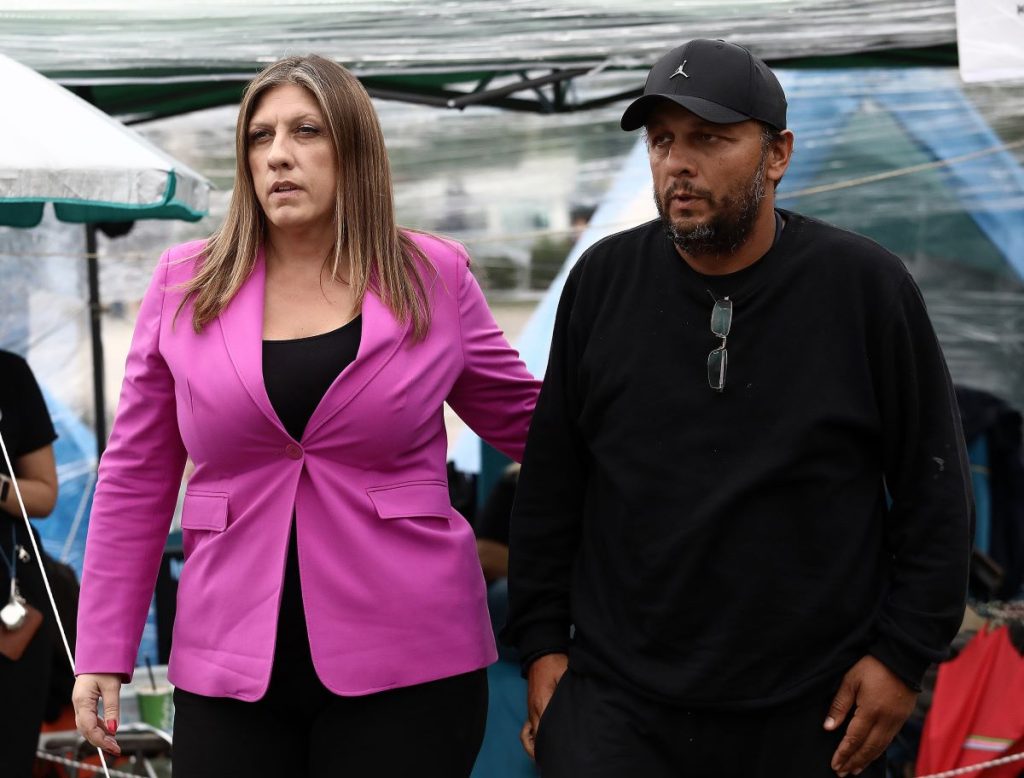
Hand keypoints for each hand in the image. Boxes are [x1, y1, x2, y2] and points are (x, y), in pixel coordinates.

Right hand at [73, 674, 122, 756]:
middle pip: (86, 730)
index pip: (88, 726)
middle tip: (116, 748)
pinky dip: (100, 727)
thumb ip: (112, 707)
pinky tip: (109, 731)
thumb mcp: (112, 686)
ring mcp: (81, 704)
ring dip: (100, 736)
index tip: (113, 745)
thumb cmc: (104, 666)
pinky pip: (90, 720)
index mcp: (82, 700)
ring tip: (114, 743)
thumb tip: (114, 728)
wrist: (99, 654)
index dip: (100, 739)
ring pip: (87, 726)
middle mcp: (78, 704)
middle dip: (100, 741)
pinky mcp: (85, 703)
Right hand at [520, 652, 568, 758]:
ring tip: (548, 756)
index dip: (551, 743)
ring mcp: (530, 709)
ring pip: (529, 735)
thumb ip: (569, 692)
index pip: (544, 730)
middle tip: (559, 759)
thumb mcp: (565, 674)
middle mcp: (534, 709)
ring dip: (536, 746)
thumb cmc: (555, 663)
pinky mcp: (531, 708)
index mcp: (542, 702)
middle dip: (544, 750)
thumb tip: (578, 708)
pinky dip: (532, 738)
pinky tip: (542, 742)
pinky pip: (528, 728)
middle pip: (535, 737)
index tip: (561, 752)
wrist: (541, 654)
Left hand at [825, 655, 916, 775]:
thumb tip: (828, 727)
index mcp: (870, 710)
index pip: (854, 738)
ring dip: (866, 760)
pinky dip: (878, 751)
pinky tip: (870, 755)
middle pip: (869, 748)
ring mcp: (896, 721)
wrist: (902, 658)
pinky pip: (889, 741)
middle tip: (842, 772)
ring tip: (854, 770)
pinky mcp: (902, 719)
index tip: (835, 765)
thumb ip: (839, 705)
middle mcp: (886, 720)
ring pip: (880, 747)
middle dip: (854, 761)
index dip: (844, 753)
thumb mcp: (850, 680)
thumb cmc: (872, 666)